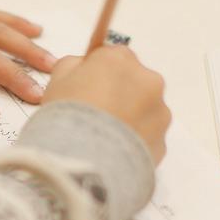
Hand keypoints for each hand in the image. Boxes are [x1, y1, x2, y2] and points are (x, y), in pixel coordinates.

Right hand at [42, 47, 170, 162]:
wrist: (83, 163)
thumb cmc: (67, 118)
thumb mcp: (57, 81)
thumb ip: (72, 66)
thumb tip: (81, 67)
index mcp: (119, 60)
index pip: (113, 56)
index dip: (98, 74)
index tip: (86, 90)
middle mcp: (146, 80)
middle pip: (134, 81)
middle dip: (119, 94)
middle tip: (95, 115)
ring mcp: (159, 111)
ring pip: (145, 109)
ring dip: (130, 118)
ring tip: (104, 138)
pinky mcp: (162, 140)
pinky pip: (148, 136)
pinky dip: (135, 141)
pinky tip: (114, 152)